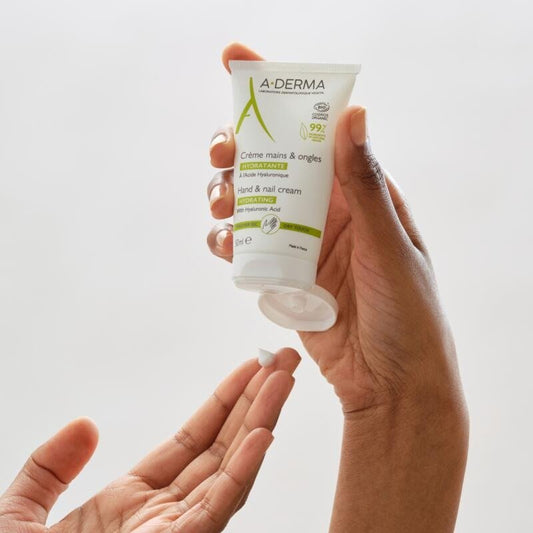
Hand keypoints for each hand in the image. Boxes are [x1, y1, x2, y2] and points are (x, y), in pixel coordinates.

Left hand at [0, 349, 299, 532]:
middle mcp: (166, 513)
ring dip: (261, 421)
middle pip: (223, 446)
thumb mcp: (19, 517)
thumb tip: (84, 426)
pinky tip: (263, 436)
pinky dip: (245, 470)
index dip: (224, 401)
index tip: (250, 370)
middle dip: (256, 400)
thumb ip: (48, 469)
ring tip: (283, 381)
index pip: (193, 439)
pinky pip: (218, 506)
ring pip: (230, 469)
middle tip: (282, 362)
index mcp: (133, 501)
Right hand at [207, 43, 464, 416]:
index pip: (316, 130)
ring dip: (226, 195)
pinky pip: (245, 246)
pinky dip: (227, 241)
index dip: (277, 94)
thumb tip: (354, 113)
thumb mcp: (390, 246)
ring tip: (219, 206)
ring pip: (251, 202)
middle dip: (239, 150)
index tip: (235, 62)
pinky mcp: (284, 274)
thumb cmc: (407, 313)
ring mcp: (302, 241)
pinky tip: (223, 245)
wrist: (391, 380)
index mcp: (359, 192)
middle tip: (222, 154)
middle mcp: (328, 210)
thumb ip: (366, 186)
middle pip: (272, 162)